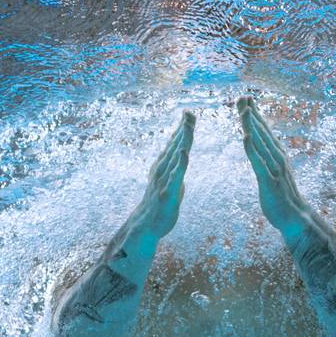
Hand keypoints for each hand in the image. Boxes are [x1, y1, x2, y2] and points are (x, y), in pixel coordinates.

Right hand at [136, 111, 194, 238]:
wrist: (146, 225)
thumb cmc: (159, 201)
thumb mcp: (169, 178)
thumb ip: (175, 163)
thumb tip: (181, 148)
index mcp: (164, 165)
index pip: (175, 142)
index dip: (182, 127)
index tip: (188, 112)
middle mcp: (163, 169)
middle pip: (176, 144)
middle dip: (184, 128)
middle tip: (189, 111)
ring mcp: (165, 180)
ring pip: (176, 156)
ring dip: (183, 140)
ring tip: (189, 125)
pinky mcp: (169, 192)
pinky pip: (176, 175)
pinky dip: (180, 163)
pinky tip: (185, 152)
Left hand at [237, 96, 310, 236]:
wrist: (296, 218)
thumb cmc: (283, 196)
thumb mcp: (275, 173)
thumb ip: (269, 159)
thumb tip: (262, 148)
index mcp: (277, 155)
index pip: (264, 131)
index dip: (256, 114)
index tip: (247, 99)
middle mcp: (277, 157)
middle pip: (262, 132)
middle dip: (252, 113)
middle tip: (243, 96)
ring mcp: (274, 168)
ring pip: (260, 142)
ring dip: (251, 125)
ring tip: (243, 110)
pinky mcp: (269, 180)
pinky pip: (259, 161)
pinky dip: (252, 148)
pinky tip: (245, 136)